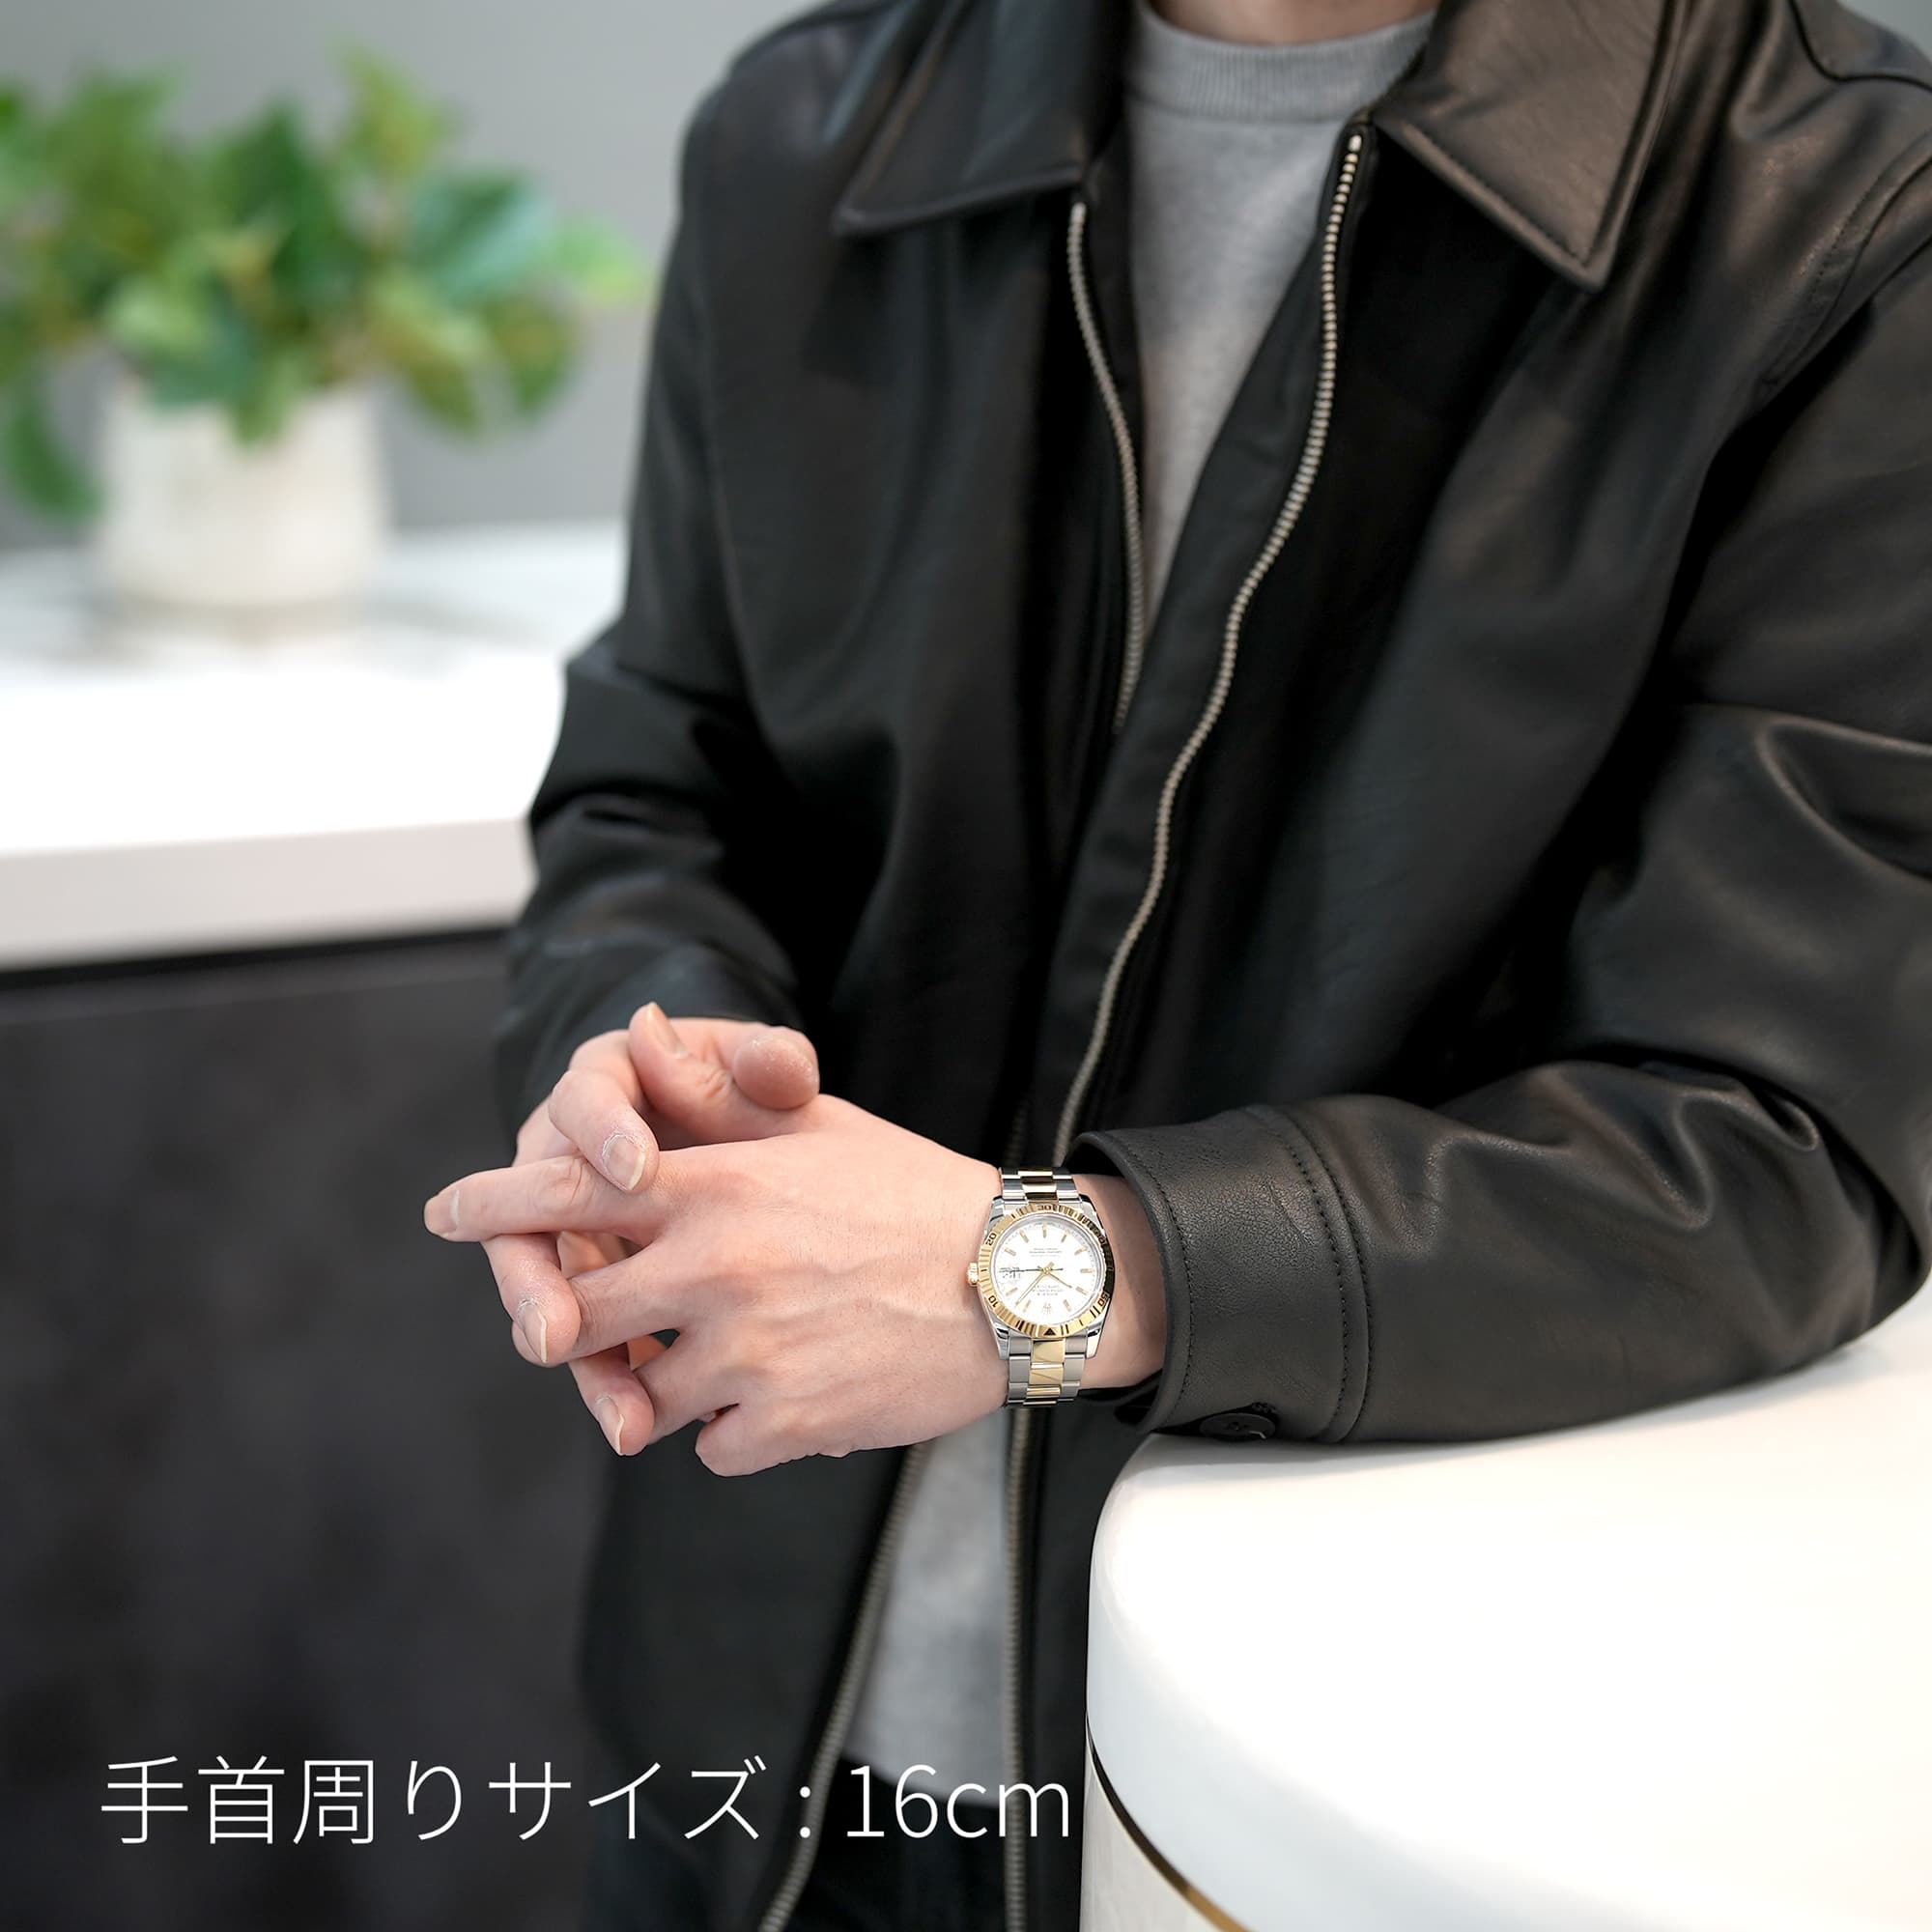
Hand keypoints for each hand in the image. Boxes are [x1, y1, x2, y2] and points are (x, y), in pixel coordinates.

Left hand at [427, 1033, 1167, 1474]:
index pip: (567, 1192)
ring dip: (672, 1384)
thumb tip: (642, 1032)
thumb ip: (716, 1095)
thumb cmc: (912, 1193)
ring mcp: (744, 1353)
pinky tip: (791, 1391)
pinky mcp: (779, 1423)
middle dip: (575, 1324)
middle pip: (573, 1316)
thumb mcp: (814, 1128)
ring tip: (745, 1353)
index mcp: (715, 1188)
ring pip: (642, 1396)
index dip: (495, 1204)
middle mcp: (713, 1268)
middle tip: (602, 1325)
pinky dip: (734, 1430)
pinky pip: (707, 1447)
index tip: (445, 1211)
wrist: (1017, 1280)